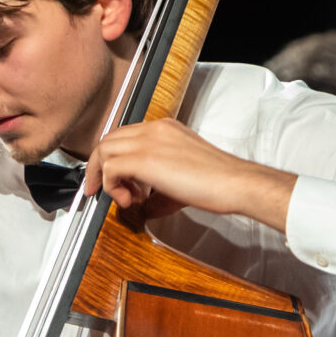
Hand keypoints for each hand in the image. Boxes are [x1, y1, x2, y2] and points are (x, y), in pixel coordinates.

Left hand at [82, 118, 295, 230]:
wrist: (234, 183)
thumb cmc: (217, 183)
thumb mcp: (181, 180)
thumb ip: (158, 190)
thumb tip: (146, 207)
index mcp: (164, 129)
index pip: (124, 137)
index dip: (114, 160)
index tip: (115, 181)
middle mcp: (154, 130)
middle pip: (109, 140)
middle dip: (101, 168)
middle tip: (105, 191)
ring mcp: (149, 141)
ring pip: (104, 150)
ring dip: (105, 178)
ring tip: (126, 198)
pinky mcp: (145, 159)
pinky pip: (110, 168)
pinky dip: (111, 186)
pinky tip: (130, 200)